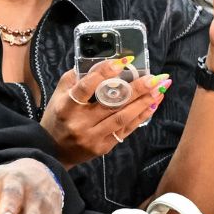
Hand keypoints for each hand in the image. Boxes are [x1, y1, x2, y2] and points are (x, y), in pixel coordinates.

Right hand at [40, 60, 169, 166]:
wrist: (53, 151)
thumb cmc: (57, 117)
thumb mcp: (58, 95)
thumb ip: (75, 79)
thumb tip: (98, 62)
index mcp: (66, 107)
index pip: (86, 87)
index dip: (104, 73)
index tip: (122, 61)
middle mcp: (80, 123)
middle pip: (112, 104)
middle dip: (136, 89)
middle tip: (154, 77)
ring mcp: (93, 137)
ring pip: (123, 117)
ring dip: (144, 102)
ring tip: (159, 89)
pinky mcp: (104, 147)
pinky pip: (126, 130)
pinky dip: (141, 116)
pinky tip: (152, 105)